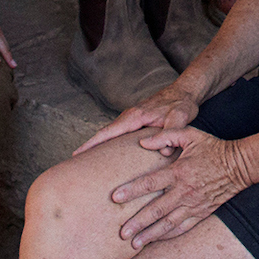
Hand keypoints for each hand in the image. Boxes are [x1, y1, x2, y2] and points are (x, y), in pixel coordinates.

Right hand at [78, 82, 200, 154]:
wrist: (185, 91)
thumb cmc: (181, 104)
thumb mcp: (180, 117)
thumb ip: (171, 132)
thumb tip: (161, 149)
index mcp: (135, 116)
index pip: (108, 132)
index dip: (91, 144)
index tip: (76, 155)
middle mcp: (129, 116)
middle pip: (104, 134)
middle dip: (88, 148)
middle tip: (73, 167)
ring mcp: (131, 118)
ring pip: (111, 134)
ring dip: (98, 146)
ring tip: (87, 166)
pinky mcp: (136, 121)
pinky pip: (119, 133)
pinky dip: (110, 143)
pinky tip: (109, 156)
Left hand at [106, 127, 254, 248]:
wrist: (240, 165)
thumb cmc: (213, 147)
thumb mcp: (191, 135)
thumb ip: (166, 135)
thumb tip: (142, 141)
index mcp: (179, 171)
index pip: (150, 182)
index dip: (132, 190)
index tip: (115, 197)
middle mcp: (184, 191)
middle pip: (156, 210)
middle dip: (137, 222)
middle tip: (121, 233)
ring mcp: (193, 204)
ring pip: (168, 223)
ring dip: (150, 234)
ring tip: (134, 244)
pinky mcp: (201, 213)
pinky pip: (182, 227)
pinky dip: (168, 235)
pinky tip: (155, 240)